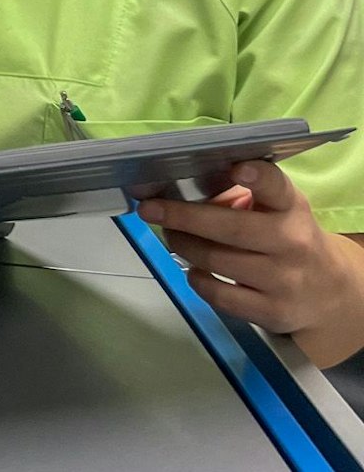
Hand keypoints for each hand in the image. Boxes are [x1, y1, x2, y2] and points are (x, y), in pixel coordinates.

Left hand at [140, 162, 363, 364]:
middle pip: (230, 228)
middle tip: (151, 209)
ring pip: (216, 261)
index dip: (258, 177)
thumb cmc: (286, 238)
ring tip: (172, 235)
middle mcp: (292, 243)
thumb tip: (177, 192)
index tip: (237, 168)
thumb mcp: (276, 209)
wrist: (328, 292)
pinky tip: (194, 268)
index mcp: (291, 208)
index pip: (277, 188)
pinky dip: (197, 280)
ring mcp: (284, 280)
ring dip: (183, 245)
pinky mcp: (272, 312)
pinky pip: (219, 296)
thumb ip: (240, 196)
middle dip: (183, 217)